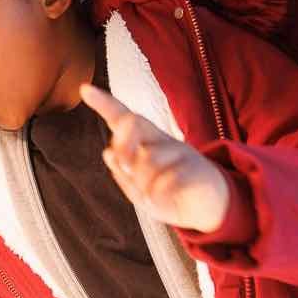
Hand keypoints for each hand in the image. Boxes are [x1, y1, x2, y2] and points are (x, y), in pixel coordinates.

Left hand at [81, 84, 229, 232]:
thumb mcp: (142, 191)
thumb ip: (124, 174)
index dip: (103, 103)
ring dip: (142, 181)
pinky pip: (168, 177)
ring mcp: (181, 151)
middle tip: (126, 168)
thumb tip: (107, 154)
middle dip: (122, 147)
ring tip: (149, 194)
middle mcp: (162, 139)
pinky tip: (159, 199)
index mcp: (148, 142)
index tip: (84, 88)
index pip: (123, 117)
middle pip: (132, 123)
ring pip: (147, 157)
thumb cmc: (172, 195)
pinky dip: (159, 192)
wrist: (212, 209)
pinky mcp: (196, 168)